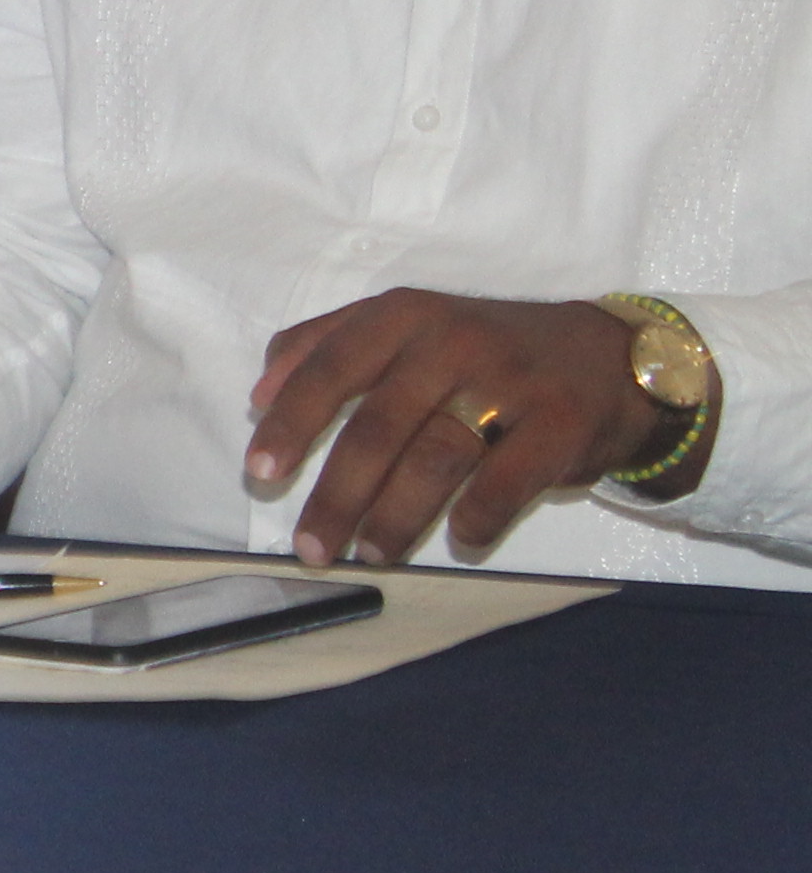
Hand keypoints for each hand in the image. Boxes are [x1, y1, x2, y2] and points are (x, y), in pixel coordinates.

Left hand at [247, 290, 658, 567]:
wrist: (614, 357)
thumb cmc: (486, 349)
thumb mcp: (408, 323)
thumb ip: (327, 344)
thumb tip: (259, 395)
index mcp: (404, 316)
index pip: (331, 369)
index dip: (291, 423)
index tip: (260, 474)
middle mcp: (452, 342)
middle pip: (377, 428)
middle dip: (337, 495)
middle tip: (311, 546)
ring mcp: (510, 382)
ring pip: (434, 459)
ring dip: (394, 517)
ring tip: (369, 556)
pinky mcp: (561, 423)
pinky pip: (505, 482)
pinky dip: (476, 519)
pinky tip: (459, 543)